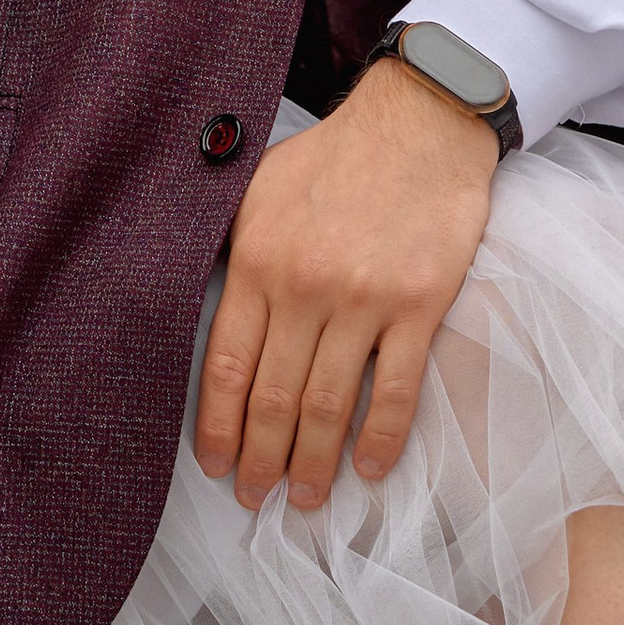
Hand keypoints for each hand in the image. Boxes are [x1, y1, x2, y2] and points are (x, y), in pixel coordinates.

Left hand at [194, 63, 496, 510]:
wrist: (419, 124)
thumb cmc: (334, 157)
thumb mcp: (258, 189)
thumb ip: (233, 251)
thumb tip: (204, 311)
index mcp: (256, 259)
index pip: (226, 364)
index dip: (218, 426)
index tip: (214, 465)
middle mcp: (304, 286)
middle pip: (274, 397)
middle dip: (261, 458)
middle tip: (255, 498)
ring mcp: (364, 300)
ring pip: (329, 404)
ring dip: (315, 463)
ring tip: (306, 500)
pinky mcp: (417, 307)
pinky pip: (395, 390)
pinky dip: (379, 439)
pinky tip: (367, 470)